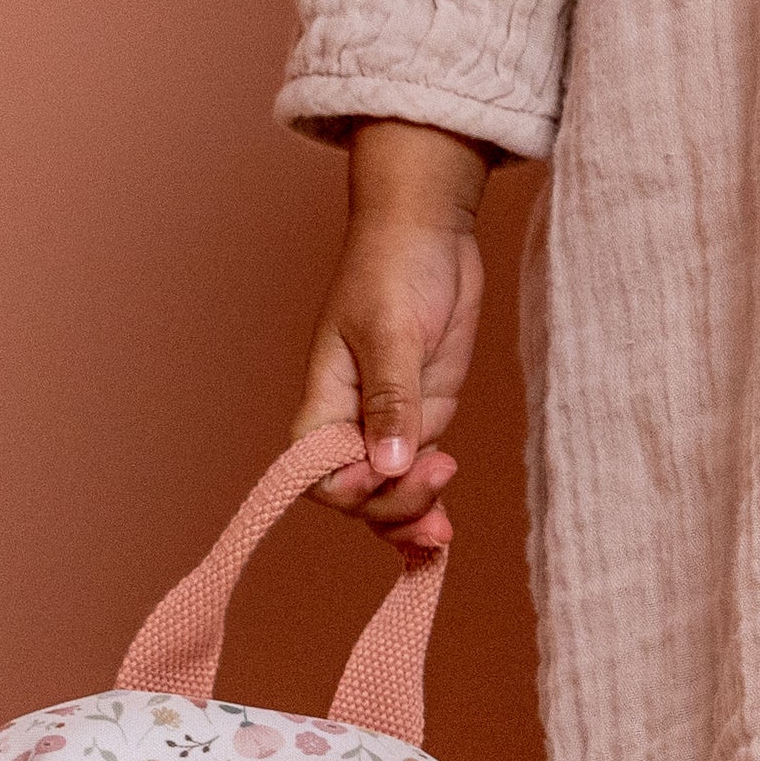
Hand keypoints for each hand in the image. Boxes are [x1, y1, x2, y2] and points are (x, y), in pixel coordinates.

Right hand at [294, 119, 492, 550]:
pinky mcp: (424, 417)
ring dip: (412, 518)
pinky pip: (418, 475)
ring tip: (442, 532)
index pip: (317, 473)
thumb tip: (390, 463)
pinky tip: (442, 530)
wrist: (430, 228)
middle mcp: (351, 421)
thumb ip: (391, 399)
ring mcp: (390, 423)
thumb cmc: (394, 263)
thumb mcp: (392, 329)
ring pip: (389, 494)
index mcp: (325, 400)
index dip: (350, 490)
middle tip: (437, 490)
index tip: (388, 473)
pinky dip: (427, 504)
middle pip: (358, 495)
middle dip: (393, 508)